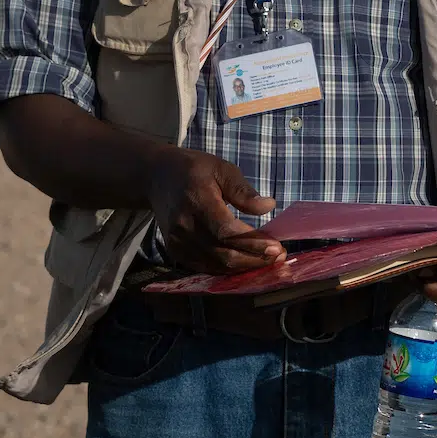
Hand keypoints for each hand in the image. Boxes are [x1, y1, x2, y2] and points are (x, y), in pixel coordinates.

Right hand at [143, 148, 285, 274]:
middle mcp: (184, 225)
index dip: (252, 243)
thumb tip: (268, 207)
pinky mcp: (176, 251)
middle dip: (254, 258)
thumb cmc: (194, 170)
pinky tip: (246, 263)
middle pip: (222, 253)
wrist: (157, 177)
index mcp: (196, 201)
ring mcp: (177, 242)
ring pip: (216, 265)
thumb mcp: (221, 168)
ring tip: (268, 261)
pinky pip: (206, 267)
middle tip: (279, 256)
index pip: (225, 231)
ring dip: (244, 267)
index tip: (276, 247)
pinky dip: (228, 269)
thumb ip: (243, 190)